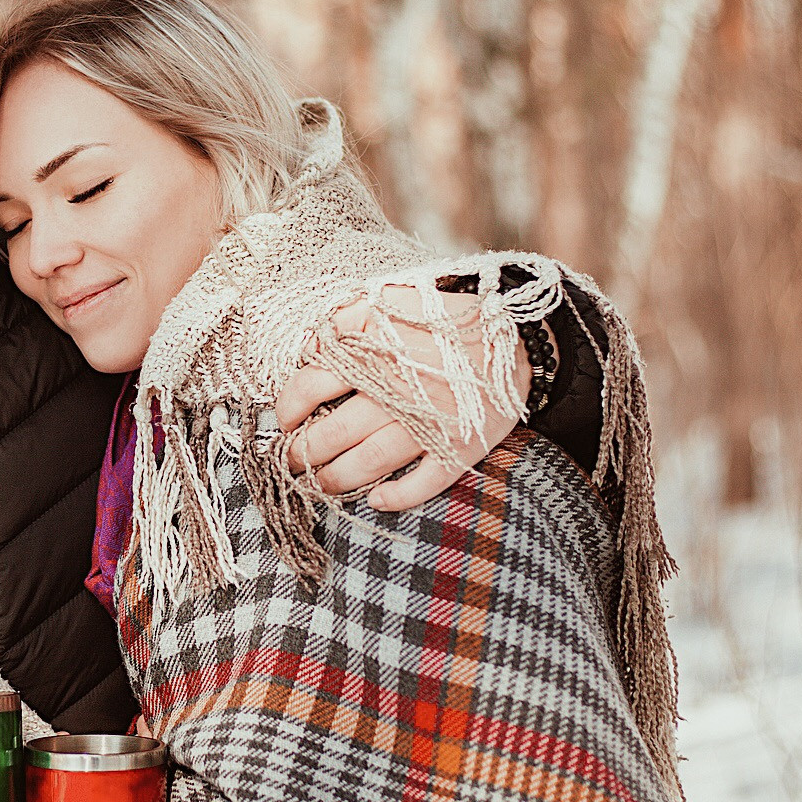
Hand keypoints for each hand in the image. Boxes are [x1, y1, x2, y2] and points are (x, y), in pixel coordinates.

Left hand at [277, 288, 532, 511]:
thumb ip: (344, 320)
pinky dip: (396, 497)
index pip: (313, 384)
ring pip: (368, 463)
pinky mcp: (460, 449)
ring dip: (336, 479)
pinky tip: (376, 500)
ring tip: (320, 484)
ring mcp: (429, 425)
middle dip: (302, 453)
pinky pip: (423, 483)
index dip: (288, 406)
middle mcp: (398, 392)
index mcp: (377, 354)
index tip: (284, 419)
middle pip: (332, 433)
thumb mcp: (390, 301)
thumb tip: (308, 350)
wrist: (517, 338)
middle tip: (291, 461)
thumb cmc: (445, 321)